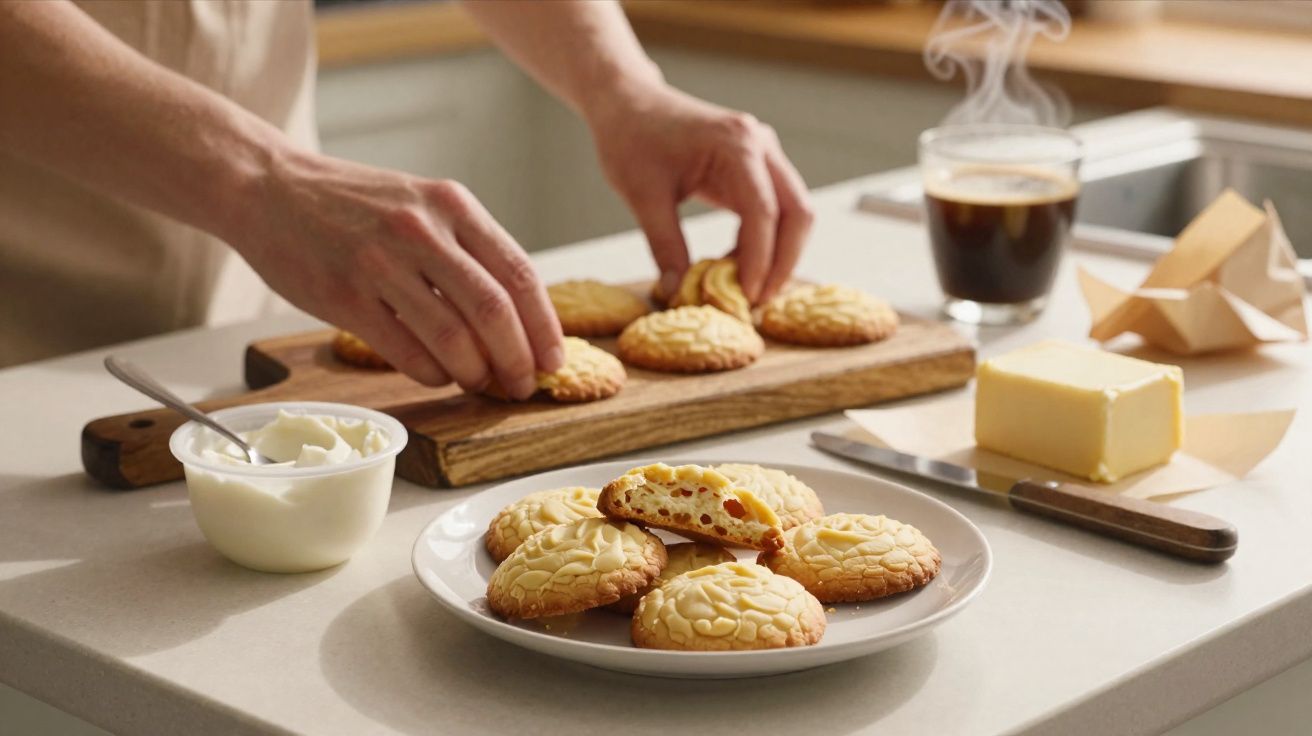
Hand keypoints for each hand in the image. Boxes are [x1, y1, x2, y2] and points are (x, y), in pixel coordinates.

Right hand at [227, 150, 563, 396]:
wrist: (269, 188)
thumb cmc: (353, 204)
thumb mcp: (422, 203)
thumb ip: (467, 249)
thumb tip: (517, 317)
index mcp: (451, 205)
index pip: (519, 273)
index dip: (544, 326)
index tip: (553, 360)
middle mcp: (421, 230)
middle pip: (493, 310)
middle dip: (518, 359)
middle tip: (523, 386)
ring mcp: (380, 263)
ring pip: (452, 336)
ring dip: (476, 373)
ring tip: (482, 385)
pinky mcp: (344, 296)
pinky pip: (405, 351)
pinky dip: (432, 373)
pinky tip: (439, 376)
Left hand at [587, 83, 813, 302]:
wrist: (629, 104)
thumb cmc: (631, 139)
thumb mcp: (642, 195)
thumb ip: (664, 245)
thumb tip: (676, 293)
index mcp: (736, 145)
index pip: (763, 212)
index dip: (759, 260)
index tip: (744, 297)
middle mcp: (761, 145)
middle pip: (797, 212)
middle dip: (783, 262)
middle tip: (756, 302)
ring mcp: (764, 154)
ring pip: (793, 213)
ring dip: (777, 254)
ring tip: (745, 290)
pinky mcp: (757, 166)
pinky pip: (775, 210)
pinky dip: (763, 241)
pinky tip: (735, 264)